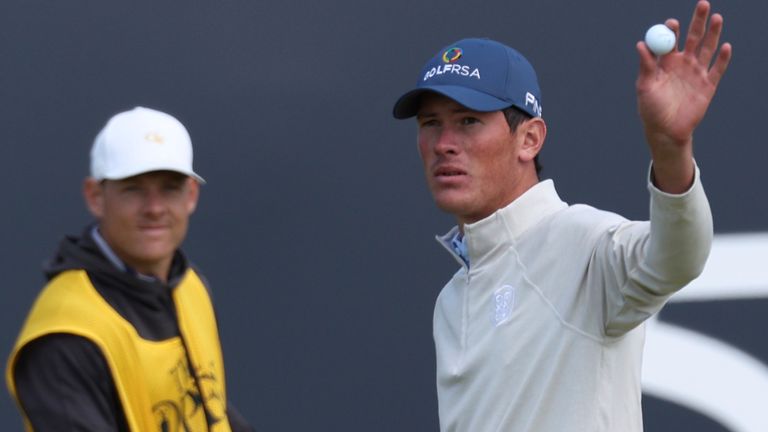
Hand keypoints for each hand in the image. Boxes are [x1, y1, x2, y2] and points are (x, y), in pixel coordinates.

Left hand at [636, 0, 731, 192]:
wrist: (666, 131)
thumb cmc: (651, 110)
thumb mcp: (645, 87)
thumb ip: (645, 66)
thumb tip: (640, 44)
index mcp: (665, 63)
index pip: (670, 40)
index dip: (672, 29)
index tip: (672, 23)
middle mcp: (682, 64)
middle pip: (692, 38)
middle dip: (698, 21)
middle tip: (703, 4)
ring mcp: (696, 73)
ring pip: (707, 49)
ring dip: (713, 34)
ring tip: (716, 18)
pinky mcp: (708, 85)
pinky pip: (718, 69)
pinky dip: (723, 59)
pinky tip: (725, 47)